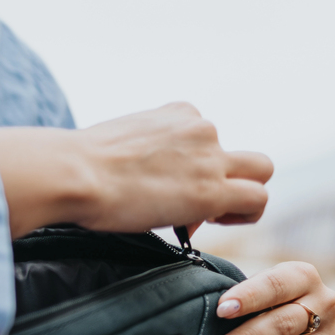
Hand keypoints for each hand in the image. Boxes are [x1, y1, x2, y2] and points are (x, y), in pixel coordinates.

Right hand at [0, 103, 272, 237]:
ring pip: (261, 170)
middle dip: (229, 176)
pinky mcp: (212, 191)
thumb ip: (147, 152)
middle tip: (199, 201)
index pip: (206, 138)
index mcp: (177, 112)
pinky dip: (243, 215)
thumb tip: (152, 183)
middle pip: (241, 152)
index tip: (169, 186)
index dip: (195, 167)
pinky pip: (256, 200)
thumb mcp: (122, 139)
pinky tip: (213, 222)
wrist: (73, 172)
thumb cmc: (80, 162)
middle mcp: (201, 128)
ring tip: (214, 214)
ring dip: (244, 194)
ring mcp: (210, 158)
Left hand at [208, 260, 334, 334]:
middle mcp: (326, 305)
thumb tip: (183, 288)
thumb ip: (228, 282)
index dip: (248, 297)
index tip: (220, 310)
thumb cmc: (264, 296)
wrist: (309, 309)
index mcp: (302, 276)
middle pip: (286, 325)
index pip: (275, 284)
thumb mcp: (254, 282)